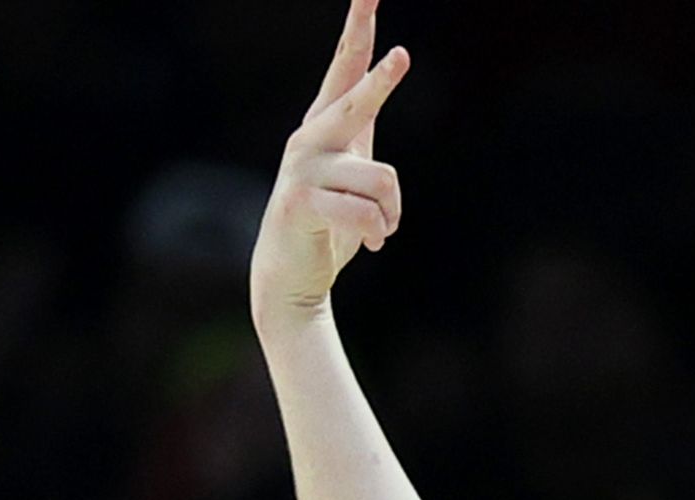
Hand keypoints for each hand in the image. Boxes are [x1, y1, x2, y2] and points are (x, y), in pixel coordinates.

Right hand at [251, 0, 412, 322]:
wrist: (291, 276)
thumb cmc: (330, 225)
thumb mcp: (355, 177)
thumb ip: (367, 133)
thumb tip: (381, 74)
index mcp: (326, 125)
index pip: (345, 66)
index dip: (359, 29)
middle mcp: (310, 138)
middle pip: (355, 102)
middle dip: (379, 81)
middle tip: (403, 55)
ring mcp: (302, 169)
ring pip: (382, 179)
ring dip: (391, 213)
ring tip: (379, 228)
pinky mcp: (301, 203)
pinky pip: (367, 213)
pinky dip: (379, 233)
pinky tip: (370, 244)